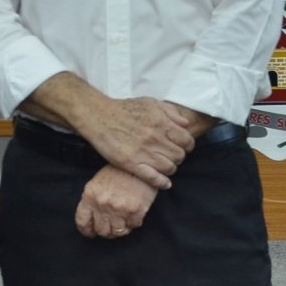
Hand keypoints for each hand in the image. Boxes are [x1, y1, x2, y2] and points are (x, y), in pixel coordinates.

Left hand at [75, 166, 157, 239]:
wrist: (138, 165)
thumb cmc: (117, 173)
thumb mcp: (97, 183)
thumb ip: (92, 201)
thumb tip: (91, 220)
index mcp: (90, 196)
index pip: (82, 222)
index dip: (87, 230)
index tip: (92, 233)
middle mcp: (102, 204)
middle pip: (102, 231)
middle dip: (107, 231)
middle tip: (112, 226)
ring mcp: (119, 208)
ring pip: (118, 232)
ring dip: (122, 228)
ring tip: (124, 219)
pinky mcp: (135, 211)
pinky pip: (133, 226)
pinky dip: (134, 221)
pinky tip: (134, 211)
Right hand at [78, 96, 195, 190]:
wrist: (98, 116)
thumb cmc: (123, 108)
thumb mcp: (149, 103)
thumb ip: (170, 111)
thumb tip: (185, 125)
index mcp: (161, 123)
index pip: (186, 141)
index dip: (187, 145)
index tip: (183, 146)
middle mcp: (155, 139)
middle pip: (179, 156)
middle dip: (178, 156)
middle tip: (171, 155)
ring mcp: (143, 153)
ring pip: (169, 168)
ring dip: (170, 168)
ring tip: (164, 165)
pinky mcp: (131, 164)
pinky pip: (153, 178)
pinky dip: (162, 182)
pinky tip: (165, 183)